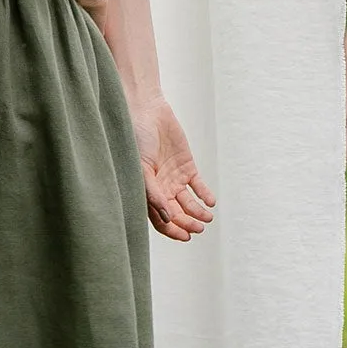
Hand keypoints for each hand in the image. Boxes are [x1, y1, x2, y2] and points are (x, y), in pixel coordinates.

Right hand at [133, 96, 214, 241]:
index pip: (160, 219)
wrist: (147, 112)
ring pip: (189, 203)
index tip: (186, 236)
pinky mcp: (187, 167)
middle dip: (188, 223)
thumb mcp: (142, 168)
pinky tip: (210, 202)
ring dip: (198, 212)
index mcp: (146, 193)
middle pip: (177, 214)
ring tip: (207, 217)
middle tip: (199, 228)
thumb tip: (167, 218)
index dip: (172, 230)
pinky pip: (198, 186)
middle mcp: (161, 189)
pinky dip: (205, 195)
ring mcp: (174, 178)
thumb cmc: (136, 139)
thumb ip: (153, 194)